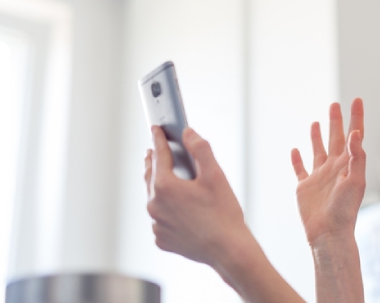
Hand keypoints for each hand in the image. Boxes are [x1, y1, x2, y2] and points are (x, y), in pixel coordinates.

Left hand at [144, 126, 246, 265]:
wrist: (228, 250)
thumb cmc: (223, 214)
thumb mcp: (215, 175)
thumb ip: (200, 149)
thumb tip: (188, 134)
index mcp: (164, 187)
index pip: (159, 155)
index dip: (158, 140)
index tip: (156, 130)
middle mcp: (154, 205)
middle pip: (151, 177)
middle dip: (153, 162)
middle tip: (154, 151)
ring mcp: (157, 225)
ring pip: (154, 199)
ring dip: (158, 187)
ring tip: (166, 178)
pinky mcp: (162, 239)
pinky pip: (160, 219)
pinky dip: (166, 211)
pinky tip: (178, 208)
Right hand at [291, 99, 365, 245]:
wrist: (329, 233)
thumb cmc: (345, 210)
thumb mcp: (355, 181)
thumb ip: (355, 156)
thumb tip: (355, 133)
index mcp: (348, 164)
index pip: (353, 136)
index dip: (355, 117)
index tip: (356, 99)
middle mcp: (334, 168)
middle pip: (335, 139)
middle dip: (335, 121)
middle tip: (334, 104)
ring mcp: (319, 177)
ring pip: (318, 151)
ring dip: (317, 137)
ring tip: (317, 122)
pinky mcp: (305, 187)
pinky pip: (300, 169)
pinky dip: (297, 160)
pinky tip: (295, 150)